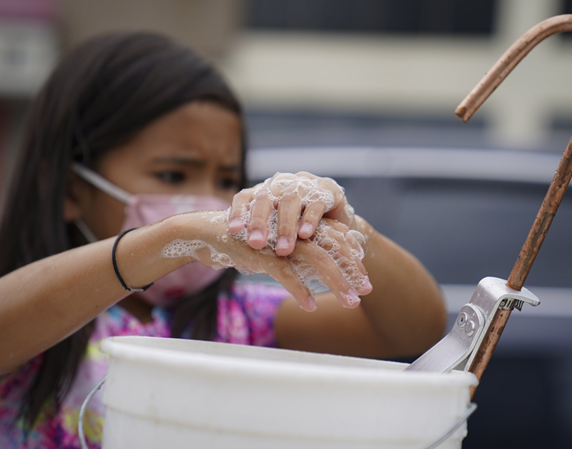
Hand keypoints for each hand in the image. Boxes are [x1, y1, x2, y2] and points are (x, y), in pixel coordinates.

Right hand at [164, 211, 371, 310]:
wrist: (205, 234)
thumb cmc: (243, 243)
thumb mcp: (274, 252)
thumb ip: (295, 259)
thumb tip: (318, 277)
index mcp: (298, 226)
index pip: (335, 240)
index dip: (352, 262)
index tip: (365, 284)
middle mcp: (293, 229)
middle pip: (333, 248)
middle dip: (352, 272)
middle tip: (366, 293)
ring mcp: (278, 239)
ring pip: (316, 260)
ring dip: (336, 282)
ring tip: (351, 302)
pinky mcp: (261, 252)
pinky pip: (286, 272)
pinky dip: (300, 290)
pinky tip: (310, 306)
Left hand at [227, 172, 357, 255]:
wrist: (339, 226)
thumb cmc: (300, 234)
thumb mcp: (277, 235)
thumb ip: (261, 240)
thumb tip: (234, 258)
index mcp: (264, 192)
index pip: (245, 197)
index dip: (238, 212)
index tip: (232, 231)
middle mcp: (282, 184)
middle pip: (266, 198)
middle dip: (259, 221)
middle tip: (255, 243)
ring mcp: (305, 184)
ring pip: (290, 200)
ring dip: (286, 226)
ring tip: (284, 250)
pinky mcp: (328, 190)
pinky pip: (316, 203)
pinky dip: (310, 219)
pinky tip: (305, 234)